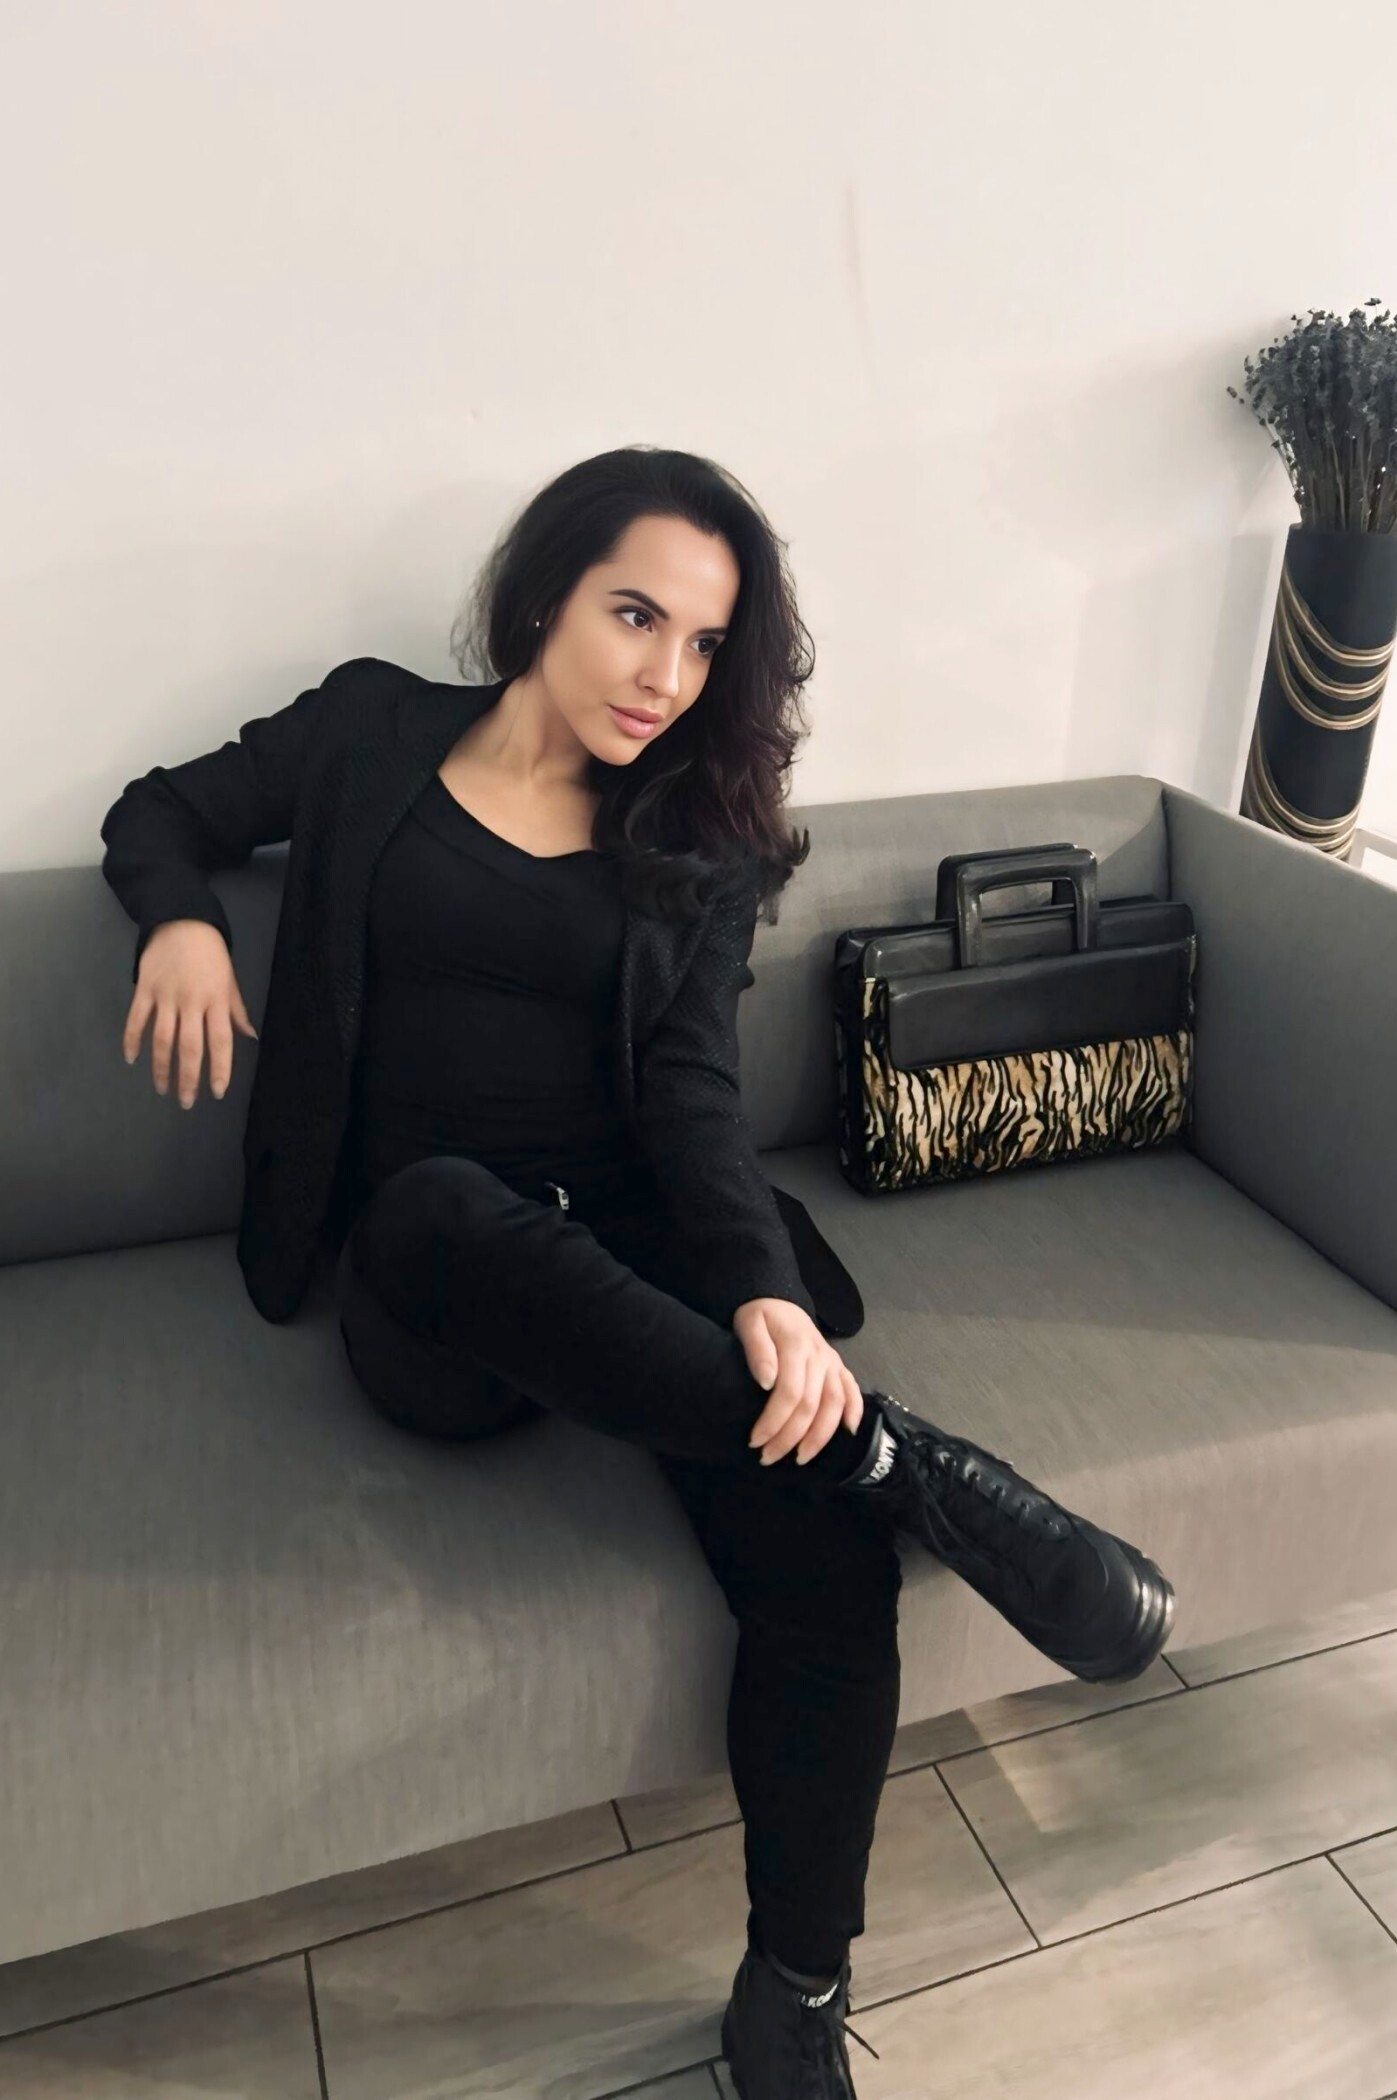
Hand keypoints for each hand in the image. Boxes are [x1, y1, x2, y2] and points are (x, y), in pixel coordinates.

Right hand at [123, 920, 259, 1108]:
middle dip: (188, 1079)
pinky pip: (136, 1019)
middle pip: (190, 1048)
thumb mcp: (230, 980)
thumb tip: (250, 1037)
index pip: (220, 1042)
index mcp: (217, 1001)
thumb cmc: (211, 954)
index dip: (219, 1069)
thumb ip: (236, 1010)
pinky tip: (131, 1059)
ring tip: (162, 1089)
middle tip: (186, 1102)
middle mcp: (192, 1002)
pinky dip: (131, 1040)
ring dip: (161, 1068)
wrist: (182, 920)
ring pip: (162, 1040)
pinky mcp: (145, 989)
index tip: (217, 1092)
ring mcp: (166, 996)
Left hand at [732, 1298, 864, 1467]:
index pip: (789, 1394)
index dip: (773, 1422)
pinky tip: (849, 1432)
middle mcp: (820, 1357)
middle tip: (768, 1457)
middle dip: (790, 1437)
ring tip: (801, 1457)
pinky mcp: (839, 1366)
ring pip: (834, 1404)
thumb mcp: (749, 1324)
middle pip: (811, 1406)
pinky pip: (853, 1390)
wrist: (778, 1298)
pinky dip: (855, 1411)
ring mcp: (832, 1362)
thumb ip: (758, 1350)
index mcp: (797, 1347)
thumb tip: (766, 1382)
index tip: (755, 1441)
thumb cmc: (760, 1315)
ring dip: (820, 1436)